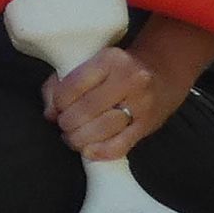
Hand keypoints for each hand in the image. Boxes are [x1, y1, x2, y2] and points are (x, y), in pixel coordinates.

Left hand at [43, 47, 183, 162]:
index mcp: (110, 60)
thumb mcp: (93, 63)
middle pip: (85, 111)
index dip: (57, 103)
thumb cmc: (119, 69)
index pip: (72, 86)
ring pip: (101, 130)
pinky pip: (119, 146)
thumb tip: (50, 113)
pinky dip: (99, 152)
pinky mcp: (147, 125)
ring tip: (74, 137)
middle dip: (67, 123)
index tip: (56, 108)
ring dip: (79, 139)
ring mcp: (141, 104)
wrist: (163, 72)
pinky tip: (88, 150)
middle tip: (64, 126)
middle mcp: (129, 80)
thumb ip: (63, 83)